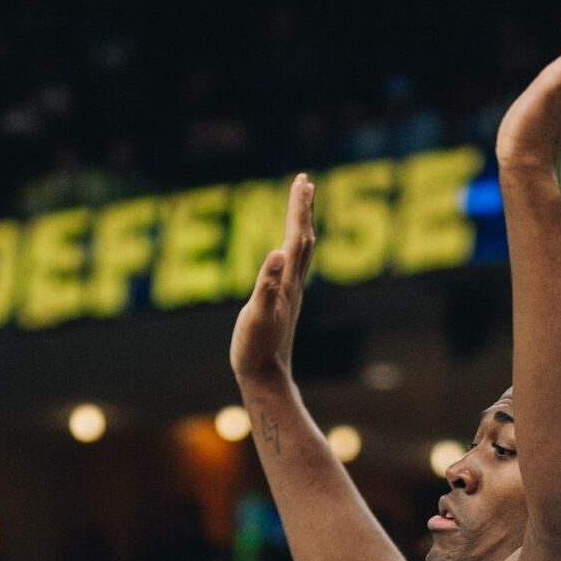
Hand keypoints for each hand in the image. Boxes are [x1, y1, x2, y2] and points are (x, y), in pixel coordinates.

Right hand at [231, 173, 315, 394]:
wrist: (266, 379)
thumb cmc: (256, 349)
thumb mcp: (255, 315)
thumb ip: (265, 284)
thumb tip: (276, 253)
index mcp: (286, 283)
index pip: (296, 236)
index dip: (298, 208)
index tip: (302, 180)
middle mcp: (293, 285)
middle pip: (304, 239)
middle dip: (304, 210)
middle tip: (305, 183)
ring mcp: (291, 296)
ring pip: (302, 254)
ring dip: (302, 227)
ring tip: (302, 209)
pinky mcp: (285, 305)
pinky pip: (294, 269)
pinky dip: (294, 250)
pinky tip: (289, 253)